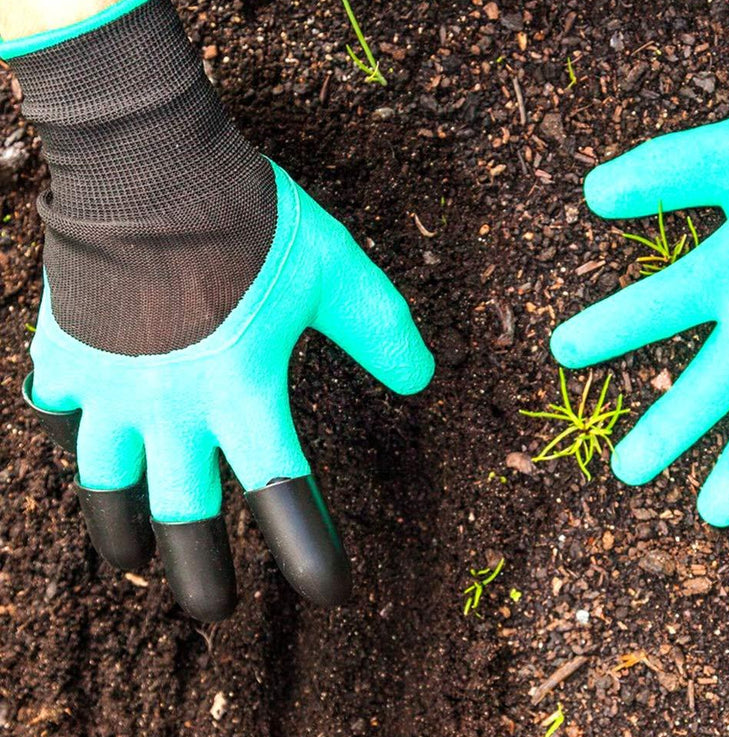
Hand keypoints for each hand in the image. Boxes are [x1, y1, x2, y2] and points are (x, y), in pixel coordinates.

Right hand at [24, 162, 433, 619]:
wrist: (152, 162)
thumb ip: (381, 330)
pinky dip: (70, 432)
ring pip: (104, 483)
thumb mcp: (335, 270)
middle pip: (181, 515)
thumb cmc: (250, 216)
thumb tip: (423, 380)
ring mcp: (109, 383)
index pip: (282, 491)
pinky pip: (58, 411)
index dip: (308, 549)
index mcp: (242, 389)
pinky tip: (79, 438)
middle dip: (199, 573)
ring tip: (128, 557)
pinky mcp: (66, 352)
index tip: (328, 594)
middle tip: (215, 612)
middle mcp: (171, 403)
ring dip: (120, 527)